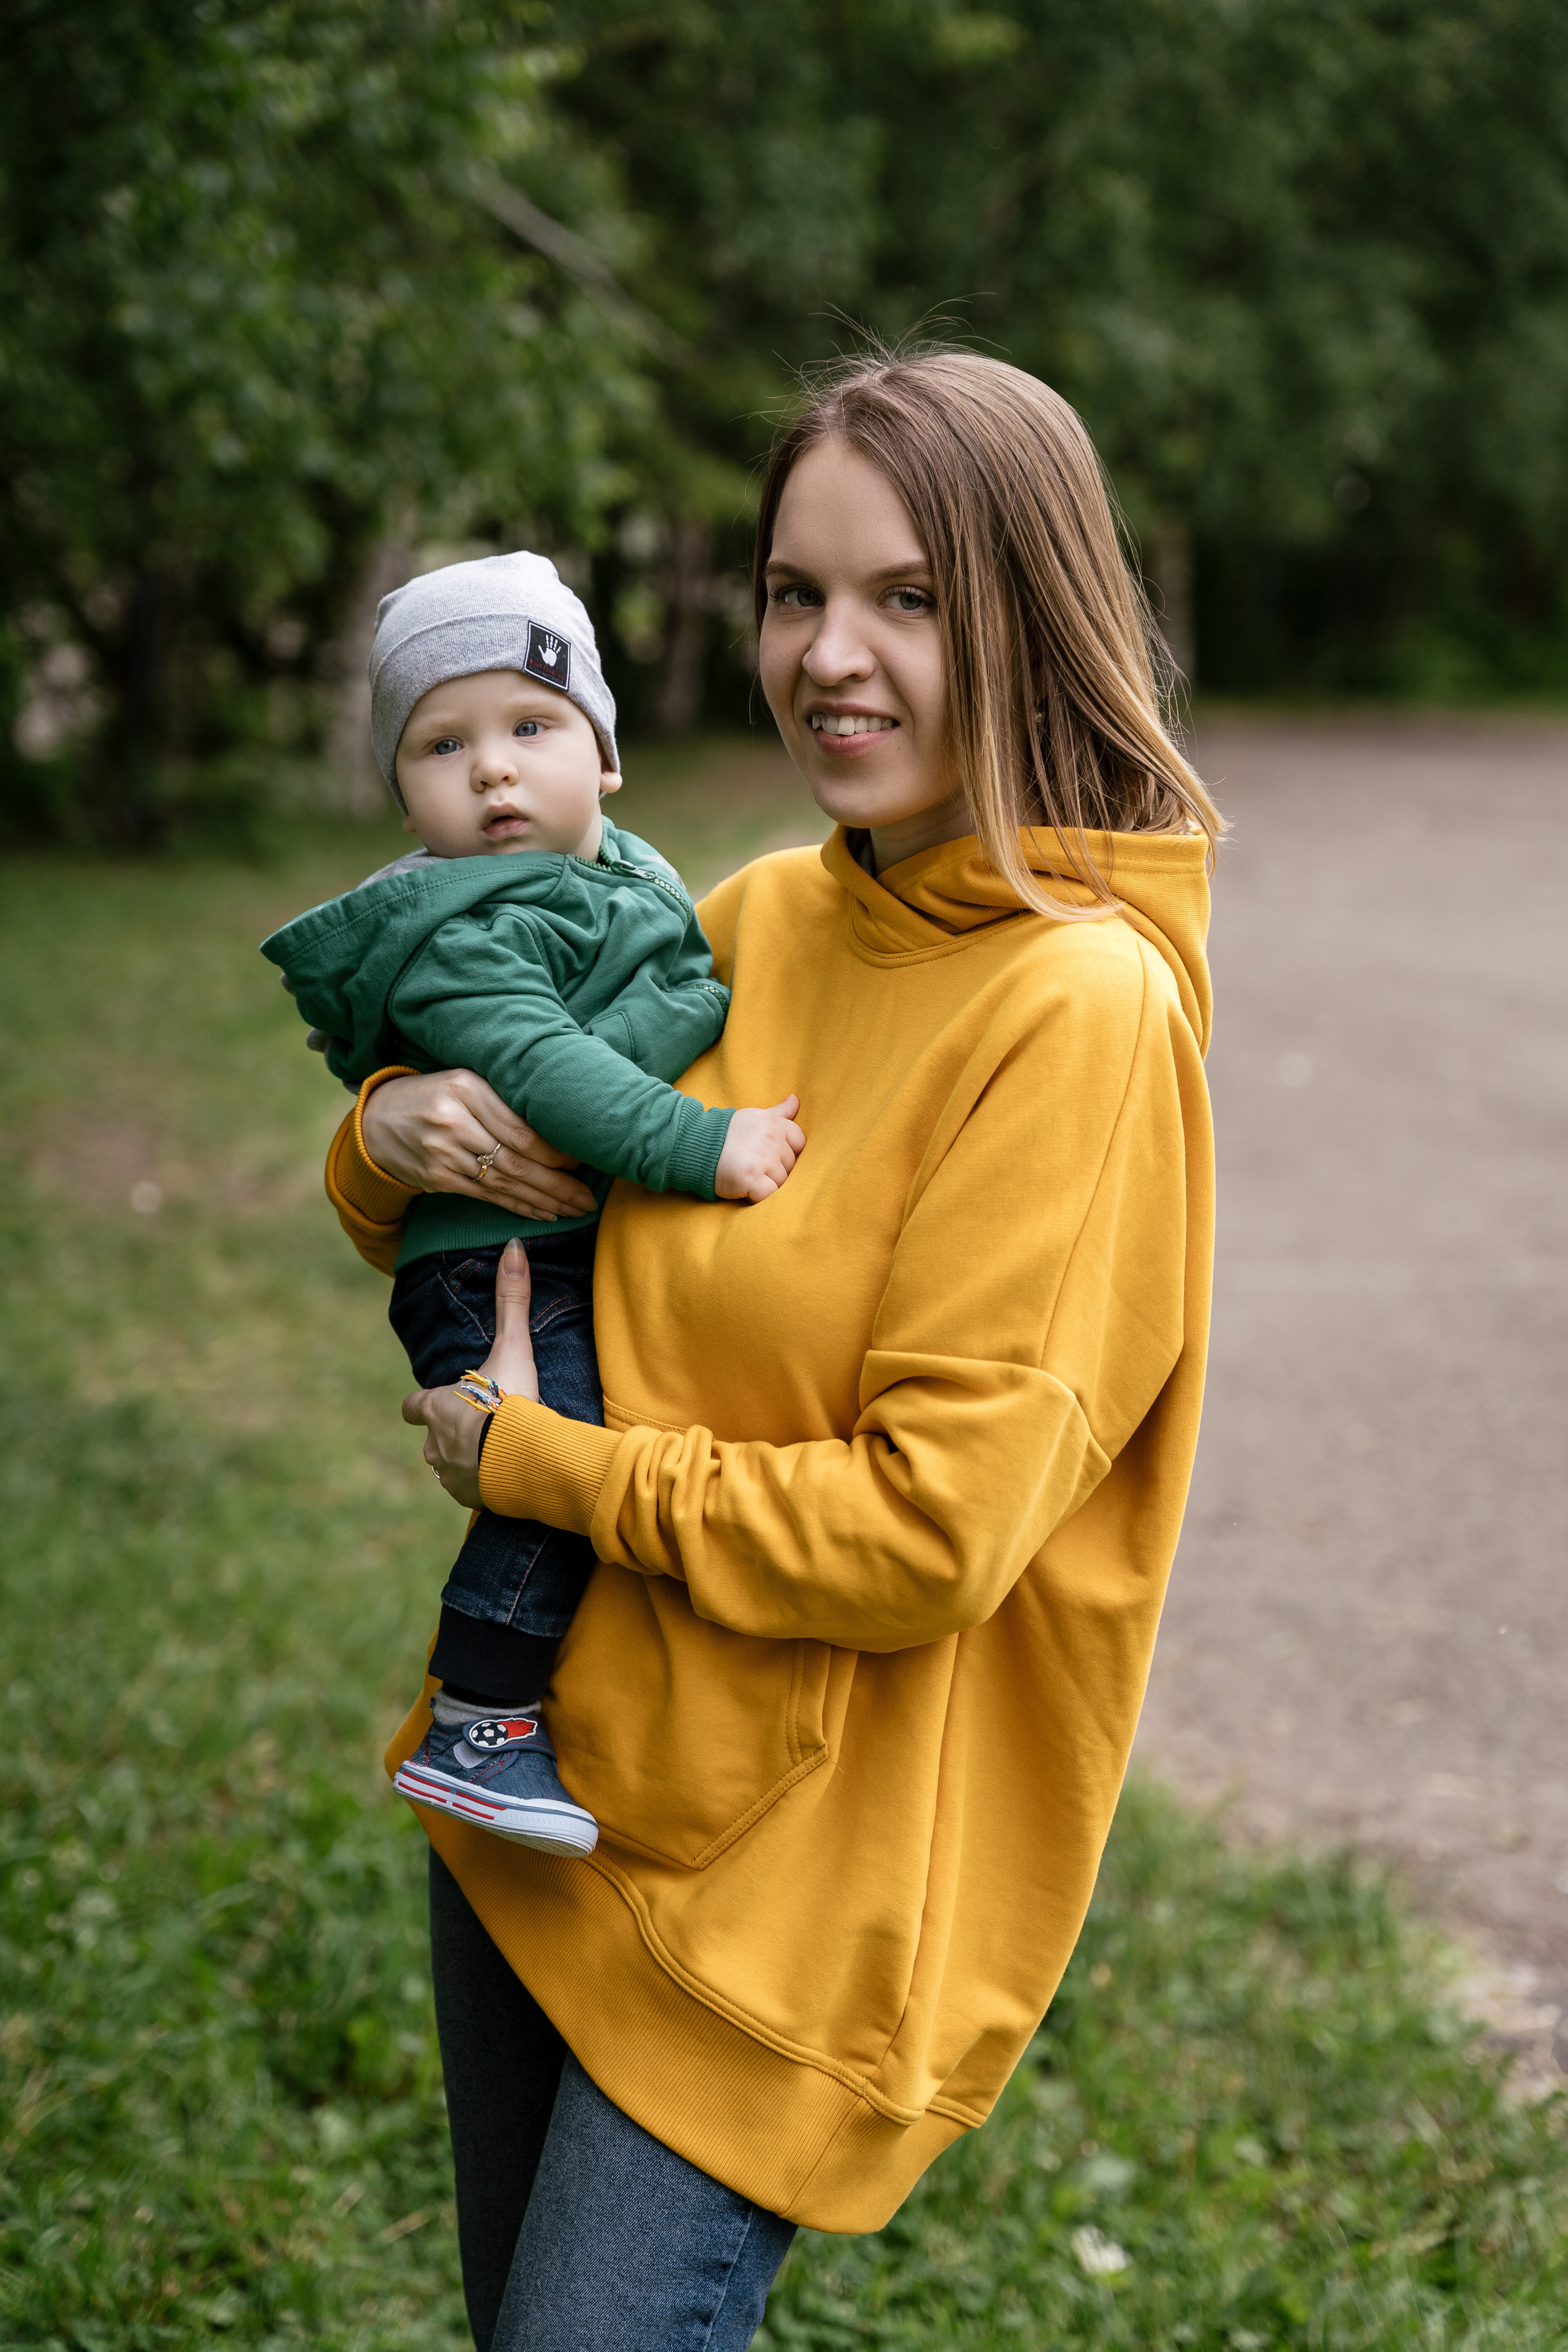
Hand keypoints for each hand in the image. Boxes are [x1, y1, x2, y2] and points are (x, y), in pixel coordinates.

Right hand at [361, 1069, 596, 1221]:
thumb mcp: (466, 1083)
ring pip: (503, 1182)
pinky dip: (518, 1206)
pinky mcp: (436, 1179)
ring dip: (543, 1200)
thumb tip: (559, 1134)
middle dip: (557, 1184)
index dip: (554, 1151)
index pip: (520, 1129)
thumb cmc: (434, 1095)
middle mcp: (453, 1121)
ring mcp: (441, 1153)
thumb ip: (504, 1102)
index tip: (581, 1163)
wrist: (377, 1121)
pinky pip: (486, 1196)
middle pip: (515, 1160)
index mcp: (465, 1088)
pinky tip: (543, 1213)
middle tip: (588, 1199)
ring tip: (574, 1210)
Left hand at [402, 1240, 540, 1507]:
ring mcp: (449, 1474)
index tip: (428, 1403)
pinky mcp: (470, 1499)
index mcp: (436, 1408)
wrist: (524, 1459)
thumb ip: (511, 1301)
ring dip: (464, 1461)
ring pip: (447, 1468)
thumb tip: (513, 1246)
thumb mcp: (512, 1347)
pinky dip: (482, 1484)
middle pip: (430, 1440)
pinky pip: (470, 1492)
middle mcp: (434, 1443)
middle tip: (477, 1427)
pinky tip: (503, 1478)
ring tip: (493, 1455)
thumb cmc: (510, 1401)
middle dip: (448, 1435)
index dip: (420, 1404)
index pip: (413, 1406)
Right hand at [714, 1095, 804, 1202]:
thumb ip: (779, 1111)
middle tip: (753, 1165)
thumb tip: (796, 1099)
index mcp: (774, 1123)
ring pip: (781, 1182)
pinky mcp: (751, 1179)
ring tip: (748, 1176)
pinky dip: (759, 1197)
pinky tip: (747, 1189)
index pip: (799, 1142)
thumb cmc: (728, 1133)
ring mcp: (762, 1160)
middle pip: (790, 1165)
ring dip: (767, 1184)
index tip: (769, 1154)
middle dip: (775, 1169)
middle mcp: (771, 1140)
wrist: (697, 1145)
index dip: (786, 1152)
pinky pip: (769, 1195)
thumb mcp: (755, 1116)